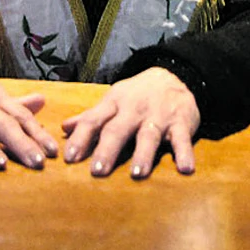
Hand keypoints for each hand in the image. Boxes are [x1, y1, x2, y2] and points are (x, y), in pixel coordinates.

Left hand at [61, 66, 199, 178]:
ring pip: (149, 135)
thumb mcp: (113, 100)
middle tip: (97, 171)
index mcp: (115, 103)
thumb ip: (91, 116)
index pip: (93, 119)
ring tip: (137, 174)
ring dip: (143, 154)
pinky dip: (184, 153)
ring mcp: (159, 116)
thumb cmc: (137, 94)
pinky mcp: (181, 123)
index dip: (81, 138)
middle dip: (107, 149)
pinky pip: (182, 139)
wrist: (175, 75)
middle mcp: (134, 109)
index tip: (69, 158)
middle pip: (118, 129)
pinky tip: (185, 169)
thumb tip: (64, 128)